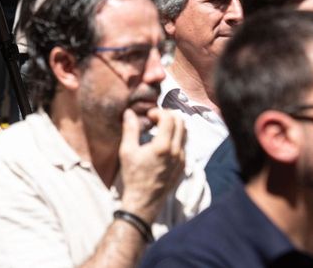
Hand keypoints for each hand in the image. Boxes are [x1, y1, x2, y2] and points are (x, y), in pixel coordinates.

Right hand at [117, 108, 185, 222]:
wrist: (143, 201)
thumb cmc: (133, 177)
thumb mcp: (127, 151)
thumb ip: (130, 129)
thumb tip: (129, 112)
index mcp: (163, 146)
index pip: (169, 118)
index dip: (158, 112)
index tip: (148, 115)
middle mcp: (176, 152)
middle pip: (181, 122)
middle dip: (168, 116)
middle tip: (155, 119)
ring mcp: (182, 159)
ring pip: (185, 133)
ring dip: (174, 126)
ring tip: (159, 128)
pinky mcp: (183, 166)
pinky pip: (184, 145)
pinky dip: (176, 137)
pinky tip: (163, 142)